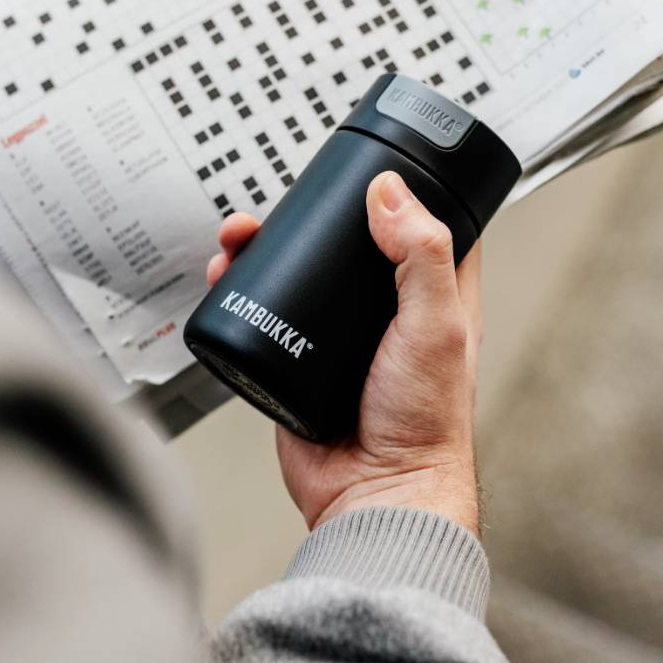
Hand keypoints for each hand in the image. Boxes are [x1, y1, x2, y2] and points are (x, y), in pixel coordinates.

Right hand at [206, 171, 482, 535]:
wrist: (372, 493)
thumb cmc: (424, 424)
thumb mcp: (436, 327)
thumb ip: (422, 257)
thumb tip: (390, 191)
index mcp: (428, 297)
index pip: (418, 229)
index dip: (395, 196)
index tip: (368, 169)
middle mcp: (380, 312)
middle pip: (342, 246)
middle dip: (309, 218)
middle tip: (287, 202)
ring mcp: (335, 335)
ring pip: (294, 274)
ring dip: (263, 248)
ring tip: (240, 234)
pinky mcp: (295, 359)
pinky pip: (263, 314)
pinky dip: (240, 290)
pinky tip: (225, 274)